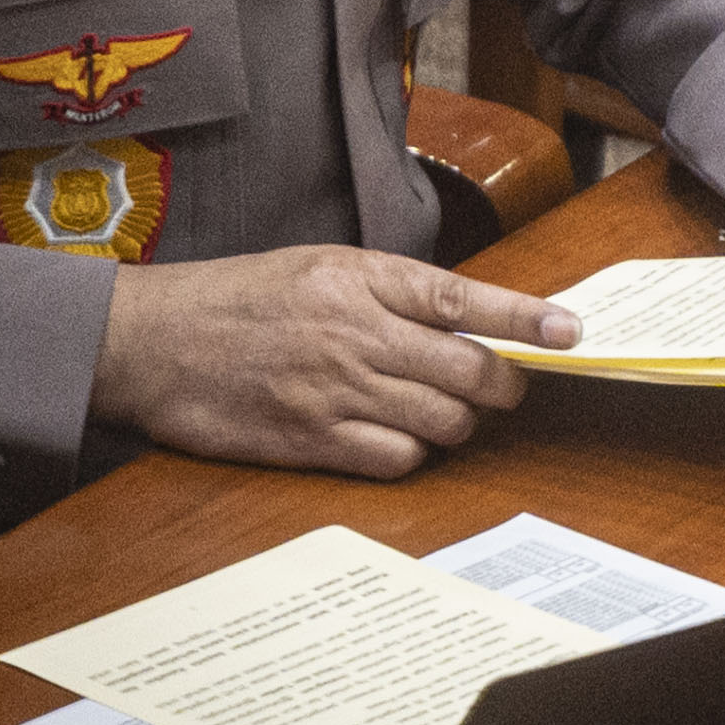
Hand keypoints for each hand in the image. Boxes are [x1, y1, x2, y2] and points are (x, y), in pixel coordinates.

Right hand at [93, 246, 580, 477]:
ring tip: (441, 412)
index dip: (526, 320)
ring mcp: (335, 391)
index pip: (465, 300)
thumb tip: (461, 319)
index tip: (571, 332)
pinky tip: (396, 438)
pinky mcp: (313, 440)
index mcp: (359, 278)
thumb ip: (386, 289)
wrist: (154, 343)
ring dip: (456, 423)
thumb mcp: (315, 266)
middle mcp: (355, 333)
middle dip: (503, 386)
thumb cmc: (234, 299)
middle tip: (506, 388)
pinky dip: (411, 453)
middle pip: (469, 372)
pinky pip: (396, 458)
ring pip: (441, 422)